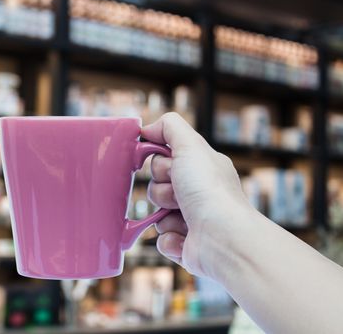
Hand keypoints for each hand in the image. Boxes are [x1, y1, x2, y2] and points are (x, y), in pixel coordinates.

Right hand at [142, 113, 253, 278]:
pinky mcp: (186, 244)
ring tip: (185, 219)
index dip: (160, 164)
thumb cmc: (210, 191)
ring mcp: (192, 220)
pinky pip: (161, 238)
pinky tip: (185, 237)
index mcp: (201, 169)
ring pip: (156, 214)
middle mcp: (199, 193)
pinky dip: (170, 239)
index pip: (164, 160)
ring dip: (165, 216)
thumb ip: (169, 127)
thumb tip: (148, 128)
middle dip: (162, 190)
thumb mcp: (191, 146)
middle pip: (156, 186)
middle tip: (179, 194)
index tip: (170, 167)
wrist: (223, 238)